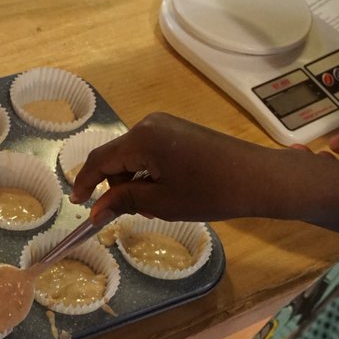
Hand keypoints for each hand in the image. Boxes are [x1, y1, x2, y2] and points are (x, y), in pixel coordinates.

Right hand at [72, 112, 338, 236]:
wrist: (260, 178)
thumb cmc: (210, 192)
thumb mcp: (161, 202)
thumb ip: (122, 201)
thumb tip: (95, 211)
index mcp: (141, 139)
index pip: (98, 160)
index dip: (84, 183)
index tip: (78, 204)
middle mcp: (149, 124)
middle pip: (115, 156)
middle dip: (115, 185)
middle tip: (129, 214)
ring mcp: (166, 125)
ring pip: (133, 155)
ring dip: (133, 181)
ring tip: (155, 206)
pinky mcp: (181, 131)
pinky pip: (150, 151)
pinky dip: (149, 172)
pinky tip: (167, 191)